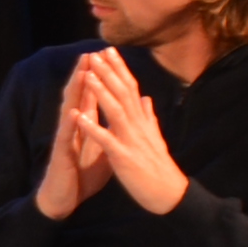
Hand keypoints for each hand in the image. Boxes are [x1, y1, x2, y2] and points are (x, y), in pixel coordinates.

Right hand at [33, 69, 114, 220]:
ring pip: (69, 110)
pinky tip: (72, 110)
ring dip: (75, 91)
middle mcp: (72, 128)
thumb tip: (118, 116)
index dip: (99, 78)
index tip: (105, 58)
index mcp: (84, 126)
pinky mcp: (61, 154)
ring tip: (81, 71)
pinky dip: (70, 122)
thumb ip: (107, 130)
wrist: (66, 199)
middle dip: (85, 75)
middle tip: (92, 52)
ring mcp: (65, 139)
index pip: (91, 97)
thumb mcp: (101, 149)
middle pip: (79, 97)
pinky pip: (66, 136)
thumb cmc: (81, 176)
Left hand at [72, 49, 188, 214]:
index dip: (119, 69)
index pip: (130, 89)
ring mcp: (131, 141)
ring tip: (88, 74)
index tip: (108, 50)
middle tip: (96, 52)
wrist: (169, 195)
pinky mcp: (123, 157)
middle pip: (123, 94)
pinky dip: (91, 127)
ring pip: (116, 111)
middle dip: (109, 72)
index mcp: (141, 121)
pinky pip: (105, 140)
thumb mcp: (154, 138)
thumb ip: (148, 117)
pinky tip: (78, 116)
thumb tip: (146, 98)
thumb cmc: (159, 167)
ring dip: (101, 92)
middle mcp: (138, 126)